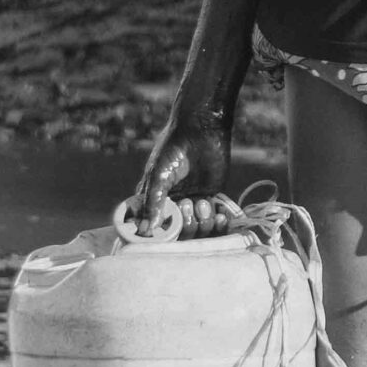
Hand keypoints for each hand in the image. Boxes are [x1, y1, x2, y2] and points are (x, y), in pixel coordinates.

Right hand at [131, 110, 227, 233]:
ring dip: (202, 222)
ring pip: (198, 230)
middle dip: (185, 225)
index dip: (162, 236)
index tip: (167, 233)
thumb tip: (147, 230)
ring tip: (202, 202)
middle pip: (180, 235)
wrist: (200, 130)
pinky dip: (219, 224)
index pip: (156, 230)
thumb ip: (153, 202)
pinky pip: (216, 222)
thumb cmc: (172, 150)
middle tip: (187, 202)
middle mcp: (173, 206)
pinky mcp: (212, 197)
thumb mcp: (158, 176)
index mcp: (154, 202)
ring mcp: (193, 203)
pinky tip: (220, 216)